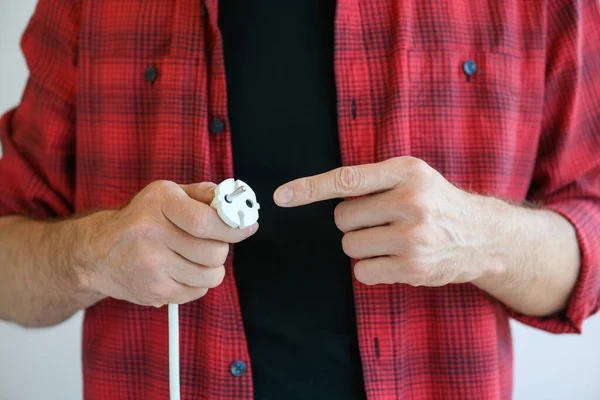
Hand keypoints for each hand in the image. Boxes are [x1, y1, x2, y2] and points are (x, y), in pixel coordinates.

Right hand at [81, 180, 257, 306]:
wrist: (97, 252)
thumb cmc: (141, 219)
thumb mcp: (167, 194)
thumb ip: (202, 193)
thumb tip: (236, 200)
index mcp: (159, 203)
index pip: (205, 221)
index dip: (233, 226)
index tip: (247, 226)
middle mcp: (152, 234)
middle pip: (214, 251)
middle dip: (223, 247)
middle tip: (213, 242)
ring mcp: (151, 266)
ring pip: (211, 275)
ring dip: (213, 267)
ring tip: (197, 257)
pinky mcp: (154, 291)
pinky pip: (198, 291)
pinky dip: (199, 282)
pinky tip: (183, 270)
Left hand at [274, 157, 500, 286]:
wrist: (484, 236)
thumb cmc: (438, 203)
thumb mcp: (413, 177)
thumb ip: (373, 181)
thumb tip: (318, 192)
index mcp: (407, 171)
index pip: (346, 179)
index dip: (309, 188)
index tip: (281, 196)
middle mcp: (411, 201)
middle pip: (342, 218)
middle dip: (354, 223)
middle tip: (382, 221)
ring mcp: (413, 237)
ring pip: (350, 246)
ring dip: (362, 246)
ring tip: (393, 240)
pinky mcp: (413, 268)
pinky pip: (362, 271)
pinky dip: (372, 268)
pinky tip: (397, 259)